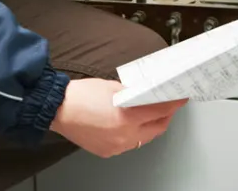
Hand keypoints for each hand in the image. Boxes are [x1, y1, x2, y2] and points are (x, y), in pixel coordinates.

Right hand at [50, 78, 187, 157]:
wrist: (58, 109)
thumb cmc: (80, 95)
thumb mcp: (113, 87)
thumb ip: (133, 93)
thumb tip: (147, 94)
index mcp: (127, 118)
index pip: (160, 112)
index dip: (173, 104)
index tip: (180, 99)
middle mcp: (124, 136)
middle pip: (156, 129)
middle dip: (166, 117)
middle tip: (168, 105)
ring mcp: (115, 147)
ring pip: (143, 138)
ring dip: (150, 126)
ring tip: (151, 113)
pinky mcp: (106, 151)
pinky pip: (128, 144)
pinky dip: (134, 134)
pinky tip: (131, 124)